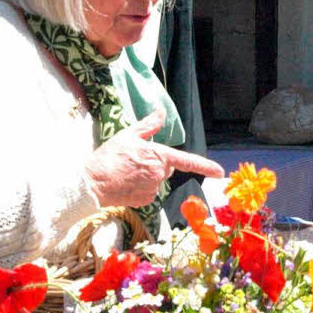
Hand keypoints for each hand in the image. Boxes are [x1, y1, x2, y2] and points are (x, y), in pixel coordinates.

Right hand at [85, 109, 223, 207]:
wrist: (92, 182)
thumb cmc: (109, 156)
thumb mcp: (128, 135)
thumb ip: (148, 125)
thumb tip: (162, 112)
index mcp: (159, 156)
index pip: (188, 161)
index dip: (205, 166)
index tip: (220, 172)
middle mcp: (160, 174)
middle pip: (167, 168)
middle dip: (157, 163)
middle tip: (135, 159)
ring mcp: (153, 189)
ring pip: (157, 179)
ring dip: (148, 175)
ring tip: (126, 171)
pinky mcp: (145, 200)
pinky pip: (149, 191)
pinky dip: (141, 187)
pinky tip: (126, 183)